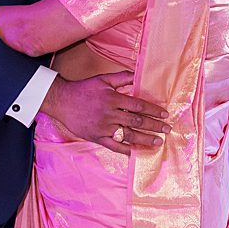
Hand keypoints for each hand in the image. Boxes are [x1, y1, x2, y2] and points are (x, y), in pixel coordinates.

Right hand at [40, 72, 170, 154]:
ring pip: (128, 135)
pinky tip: (137, 152)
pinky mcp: (96, 137)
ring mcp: (103, 127)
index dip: (153, 110)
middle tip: (167, 129)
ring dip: (145, 139)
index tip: (164, 114)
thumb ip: (123, 78)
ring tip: (158, 142)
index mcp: (113, 99)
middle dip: (154, 126)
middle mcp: (109, 114)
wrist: (61, 101)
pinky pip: (114, 146)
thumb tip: (140, 76)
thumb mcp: (103, 79)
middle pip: (137, 121)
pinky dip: (126, 150)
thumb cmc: (83, 89)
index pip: (139, 106)